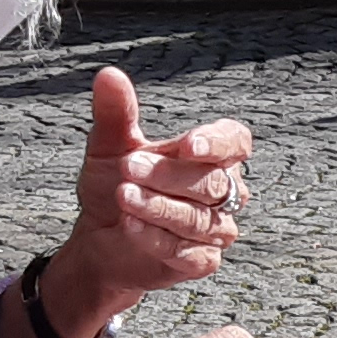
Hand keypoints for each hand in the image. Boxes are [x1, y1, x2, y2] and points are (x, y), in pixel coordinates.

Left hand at [49, 66, 250, 328]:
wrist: (100, 237)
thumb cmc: (117, 184)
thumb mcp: (109, 146)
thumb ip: (115, 114)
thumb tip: (108, 74)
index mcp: (212, 156)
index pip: (236, 142)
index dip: (218, 144)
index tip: (186, 145)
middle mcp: (224, 192)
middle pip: (213, 182)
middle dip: (168, 175)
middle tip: (128, 166)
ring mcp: (216, 230)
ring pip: (199, 219)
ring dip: (159, 206)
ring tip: (123, 196)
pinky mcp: (201, 262)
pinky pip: (186, 251)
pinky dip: (156, 238)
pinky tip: (130, 225)